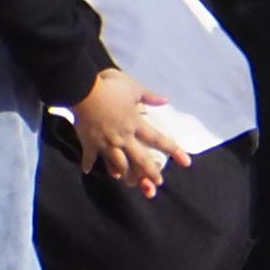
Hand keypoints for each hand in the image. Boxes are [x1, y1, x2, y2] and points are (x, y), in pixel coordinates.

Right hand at [69, 68, 174, 195]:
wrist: (83, 91)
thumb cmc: (109, 87)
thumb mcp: (133, 87)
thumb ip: (149, 96)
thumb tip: (166, 101)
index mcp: (135, 124)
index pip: (158, 139)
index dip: (173, 150)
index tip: (186, 162)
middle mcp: (123, 138)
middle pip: (140, 160)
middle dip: (150, 172)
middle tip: (157, 182)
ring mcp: (106, 143)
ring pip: (118, 165)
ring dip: (125, 174)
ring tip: (128, 182)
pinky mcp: (90, 144)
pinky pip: (90, 158)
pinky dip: (89, 164)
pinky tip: (88, 170)